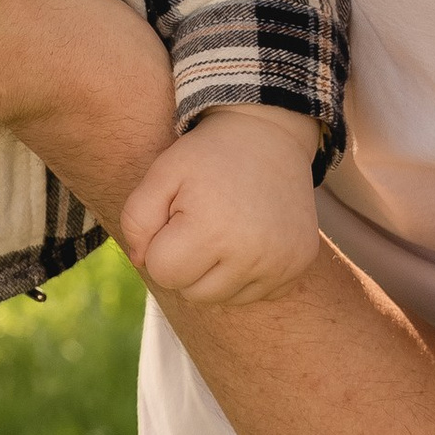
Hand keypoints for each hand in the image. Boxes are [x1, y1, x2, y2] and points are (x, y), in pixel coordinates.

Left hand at [119, 106, 321, 305]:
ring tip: (224, 230)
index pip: (163, 272)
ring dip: (215, 273)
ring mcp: (280, 264)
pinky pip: (255, 294)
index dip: (161, 245)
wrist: (269, 136)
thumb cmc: (207, 156)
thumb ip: (137, 219)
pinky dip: (245, 275)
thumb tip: (142, 263)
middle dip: (186, 263)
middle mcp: (252, 254)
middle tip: (201, 221)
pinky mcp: (297, 267)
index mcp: (212, 230)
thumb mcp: (162, 172)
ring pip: (222, 298)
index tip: (177, 216)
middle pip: (192, 292)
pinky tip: (248, 239)